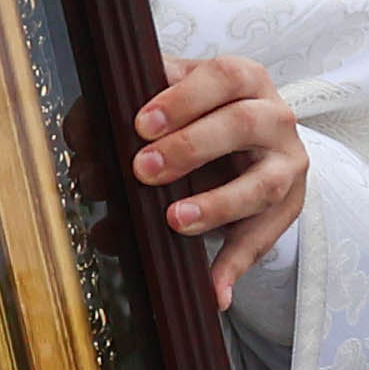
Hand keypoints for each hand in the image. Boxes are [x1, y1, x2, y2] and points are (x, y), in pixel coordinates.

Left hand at [132, 54, 302, 300]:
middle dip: (191, 147)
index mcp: (244, 80)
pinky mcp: (287, 209)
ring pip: (261, 186)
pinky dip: (233, 267)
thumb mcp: (178, 97)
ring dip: (216, 207)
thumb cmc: (205, 116)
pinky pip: (260, 241)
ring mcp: (286, 166)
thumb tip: (81, 131)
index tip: (141, 124)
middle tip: (143, 170)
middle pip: (242, 125)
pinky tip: (213, 292)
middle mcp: (274, 118)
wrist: (259, 143)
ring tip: (175, 222)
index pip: (221, 77)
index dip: (183, 99)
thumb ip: (133, 104)